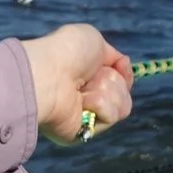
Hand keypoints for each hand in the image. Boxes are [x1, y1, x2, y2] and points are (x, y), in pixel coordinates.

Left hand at [25, 23, 134, 143]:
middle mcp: (87, 94)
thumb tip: (123, 65)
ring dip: (109, 92)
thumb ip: (112, 54)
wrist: (48, 76)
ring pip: (123, 105)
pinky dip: (101, 105)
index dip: (123, 73)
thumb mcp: (94, 40)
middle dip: (113, 80)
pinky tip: (82, 102)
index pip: (120, 79)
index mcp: (87, 74)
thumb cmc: (66, 53)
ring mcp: (87, 114)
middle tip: (91, 77)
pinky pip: (112, 116)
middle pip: (124, 92)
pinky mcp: (85, 132)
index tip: (121, 65)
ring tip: (83, 90)